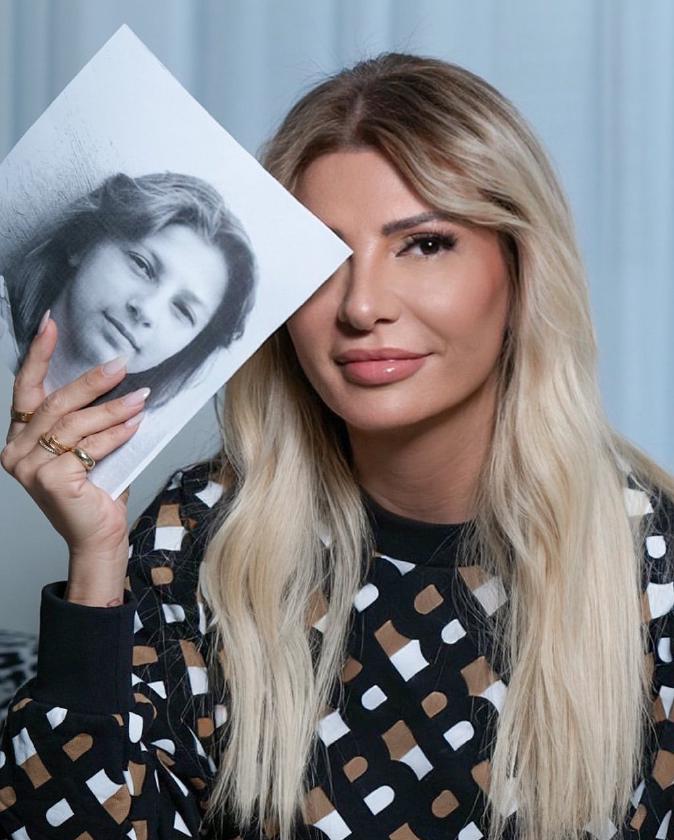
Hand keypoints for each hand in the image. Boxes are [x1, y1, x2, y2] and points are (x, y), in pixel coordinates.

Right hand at [1, 313, 148, 604]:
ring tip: (141, 395)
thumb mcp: (87, 445)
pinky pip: (90, 446)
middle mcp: (16, 450)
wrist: (99, 536)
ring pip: (75, 424)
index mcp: (20, 437)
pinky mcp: (49, 479)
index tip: (51, 324)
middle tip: (121, 363)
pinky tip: (137, 423)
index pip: (25, 388)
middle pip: (55, 402)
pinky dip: (117, 433)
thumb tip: (115, 376)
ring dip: (113, 407)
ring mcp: (28, 467)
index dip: (39, 355)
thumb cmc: (96, 489)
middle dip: (91, 380)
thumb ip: (88, 417)